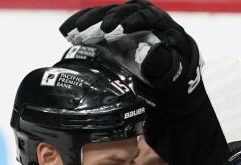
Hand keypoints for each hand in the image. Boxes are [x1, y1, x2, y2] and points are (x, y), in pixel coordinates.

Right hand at [60, 0, 202, 112]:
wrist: (169, 78)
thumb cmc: (173, 76)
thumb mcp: (174, 73)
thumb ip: (164, 63)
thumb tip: (151, 51)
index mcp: (159, 23)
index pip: (146, 16)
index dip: (134, 21)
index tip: (123, 29)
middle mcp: (142, 15)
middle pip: (124, 11)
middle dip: (110, 18)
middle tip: (100, 29)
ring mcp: (125, 20)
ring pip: (106, 14)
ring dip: (89, 21)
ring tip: (73, 31)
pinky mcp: (112, 27)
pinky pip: (95, 22)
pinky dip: (80, 25)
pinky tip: (66, 31)